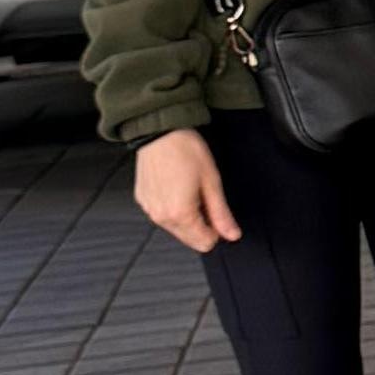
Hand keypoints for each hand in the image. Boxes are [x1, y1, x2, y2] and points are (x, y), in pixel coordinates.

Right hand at [134, 125, 240, 251]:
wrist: (159, 131)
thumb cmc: (185, 150)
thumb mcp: (211, 181)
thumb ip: (221, 213)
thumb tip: (232, 234)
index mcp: (180, 214)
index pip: (204, 243)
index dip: (217, 230)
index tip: (217, 212)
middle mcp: (161, 217)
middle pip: (189, 239)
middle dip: (202, 225)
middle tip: (204, 197)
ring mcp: (149, 209)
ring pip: (176, 228)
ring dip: (186, 216)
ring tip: (189, 189)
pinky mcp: (143, 200)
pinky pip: (162, 214)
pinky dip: (171, 207)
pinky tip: (175, 186)